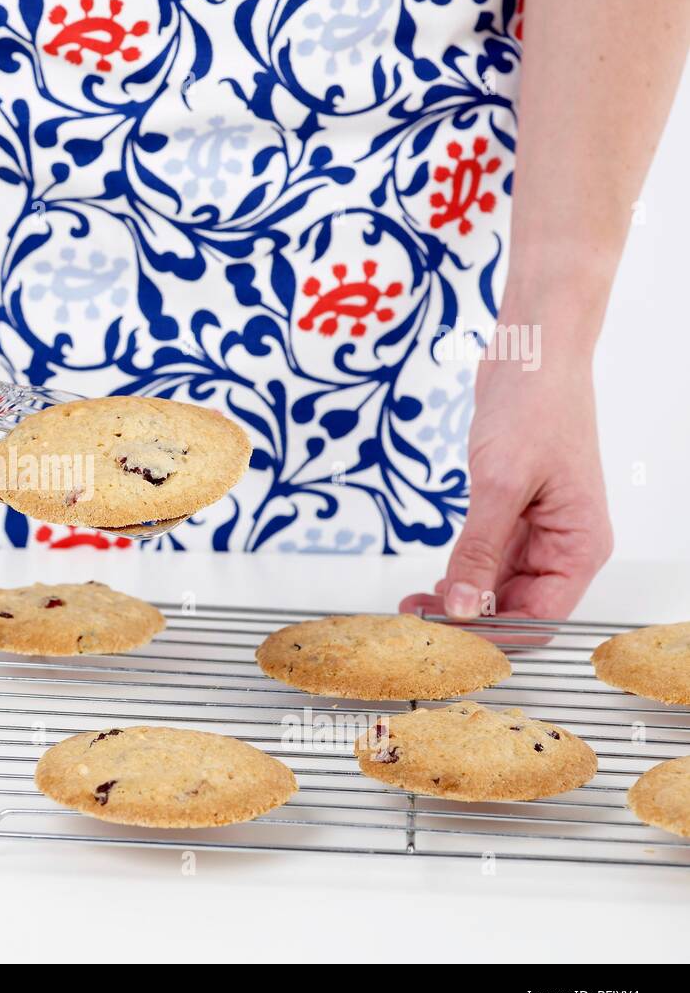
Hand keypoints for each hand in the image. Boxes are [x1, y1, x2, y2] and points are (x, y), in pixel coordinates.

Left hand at [400, 347, 612, 621]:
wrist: (532, 353)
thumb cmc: (536, 405)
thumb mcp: (501, 483)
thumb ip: (479, 550)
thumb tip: (462, 606)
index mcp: (579, 546)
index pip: (541, 618)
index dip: (493, 635)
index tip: (445, 639)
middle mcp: (564, 546)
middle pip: (518, 609)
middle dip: (469, 621)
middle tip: (415, 623)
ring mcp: (538, 531)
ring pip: (498, 588)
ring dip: (458, 600)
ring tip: (412, 605)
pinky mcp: (513, 514)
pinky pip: (487, 560)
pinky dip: (460, 574)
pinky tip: (431, 583)